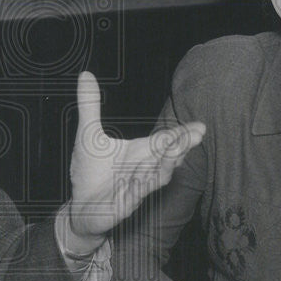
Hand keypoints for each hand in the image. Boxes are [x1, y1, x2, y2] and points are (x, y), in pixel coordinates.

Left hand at [67, 72, 204, 247]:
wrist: (80, 206)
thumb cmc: (91, 171)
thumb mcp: (87, 134)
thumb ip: (90, 105)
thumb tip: (85, 74)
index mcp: (140, 152)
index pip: (164, 141)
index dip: (181, 134)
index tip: (200, 126)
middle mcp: (142, 170)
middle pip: (166, 157)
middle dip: (180, 146)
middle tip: (196, 134)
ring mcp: (134, 189)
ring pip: (155, 178)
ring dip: (165, 166)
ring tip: (175, 153)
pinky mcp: (122, 206)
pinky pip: (134, 196)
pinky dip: (139, 188)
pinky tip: (143, 179)